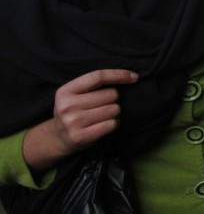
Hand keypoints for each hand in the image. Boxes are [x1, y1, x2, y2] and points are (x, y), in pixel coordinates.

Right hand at [23, 70, 138, 171]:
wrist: (58, 138)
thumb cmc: (74, 111)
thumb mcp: (74, 94)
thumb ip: (93, 85)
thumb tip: (129, 76)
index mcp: (66, 91)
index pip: (98, 76)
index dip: (119, 75)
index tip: (134, 77)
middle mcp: (68, 105)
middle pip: (111, 94)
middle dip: (113, 99)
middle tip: (103, 106)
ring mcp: (74, 122)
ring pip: (114, 109)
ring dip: (114, 113)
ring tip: (103, 116)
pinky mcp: (81, 136)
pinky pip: (112, 124)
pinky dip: (114, 124)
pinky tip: (105, 125)